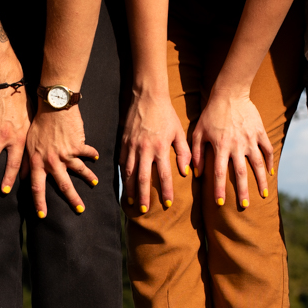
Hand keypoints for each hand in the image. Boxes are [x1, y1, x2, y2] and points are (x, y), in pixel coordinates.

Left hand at [27, 106, 99, 216]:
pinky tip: (96, 156)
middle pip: (64, 186)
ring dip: (88, 178)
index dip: (40, 203)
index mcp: (37, 162)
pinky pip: (87, 153)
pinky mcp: (78, 145)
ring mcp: (66, 154)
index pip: (37, 187)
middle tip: (80, 210)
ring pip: (80, 171)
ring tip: (94, 184)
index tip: (43, 216)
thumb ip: (25, 163)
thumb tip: (22, 178)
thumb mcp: (26, 144)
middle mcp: (52, 162)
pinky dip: (91, 154)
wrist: (53, 106)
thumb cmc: (37, 124)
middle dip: (73, 200)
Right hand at [120, 86, 189, 211]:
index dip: (166, 191)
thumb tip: (186, 172)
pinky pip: (121, 162)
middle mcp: (145, 150)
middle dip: (143, 196)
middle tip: (144, 210)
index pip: (164, 175)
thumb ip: (183, 153)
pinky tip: (124, 183)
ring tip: (130, 202)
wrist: (147, 97)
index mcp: (160, 148)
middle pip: (142, 178)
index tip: (168, 204)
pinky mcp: (123, 142)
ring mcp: (132, 147)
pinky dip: (122, 175)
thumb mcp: (179, 132)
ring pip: (128, 173)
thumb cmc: (166, 115)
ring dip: (130, 189)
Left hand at [190, 88, 271, 207]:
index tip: (220, 203)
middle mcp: (237, 145)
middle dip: (242, 191)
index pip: (218, 173)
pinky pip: (268, 150)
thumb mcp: (198, 132)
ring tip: (263, 195)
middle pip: (240, 173)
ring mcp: (251, 139)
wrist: (230, 93)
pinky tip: (269, 173)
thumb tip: (195, 173)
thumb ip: (196, 153)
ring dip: (260, 181)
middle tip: (244, 206)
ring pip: (258, 164)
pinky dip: (270, 162)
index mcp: (220, 146)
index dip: (219, 189)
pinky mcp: (260, 132)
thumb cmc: (210, 113)